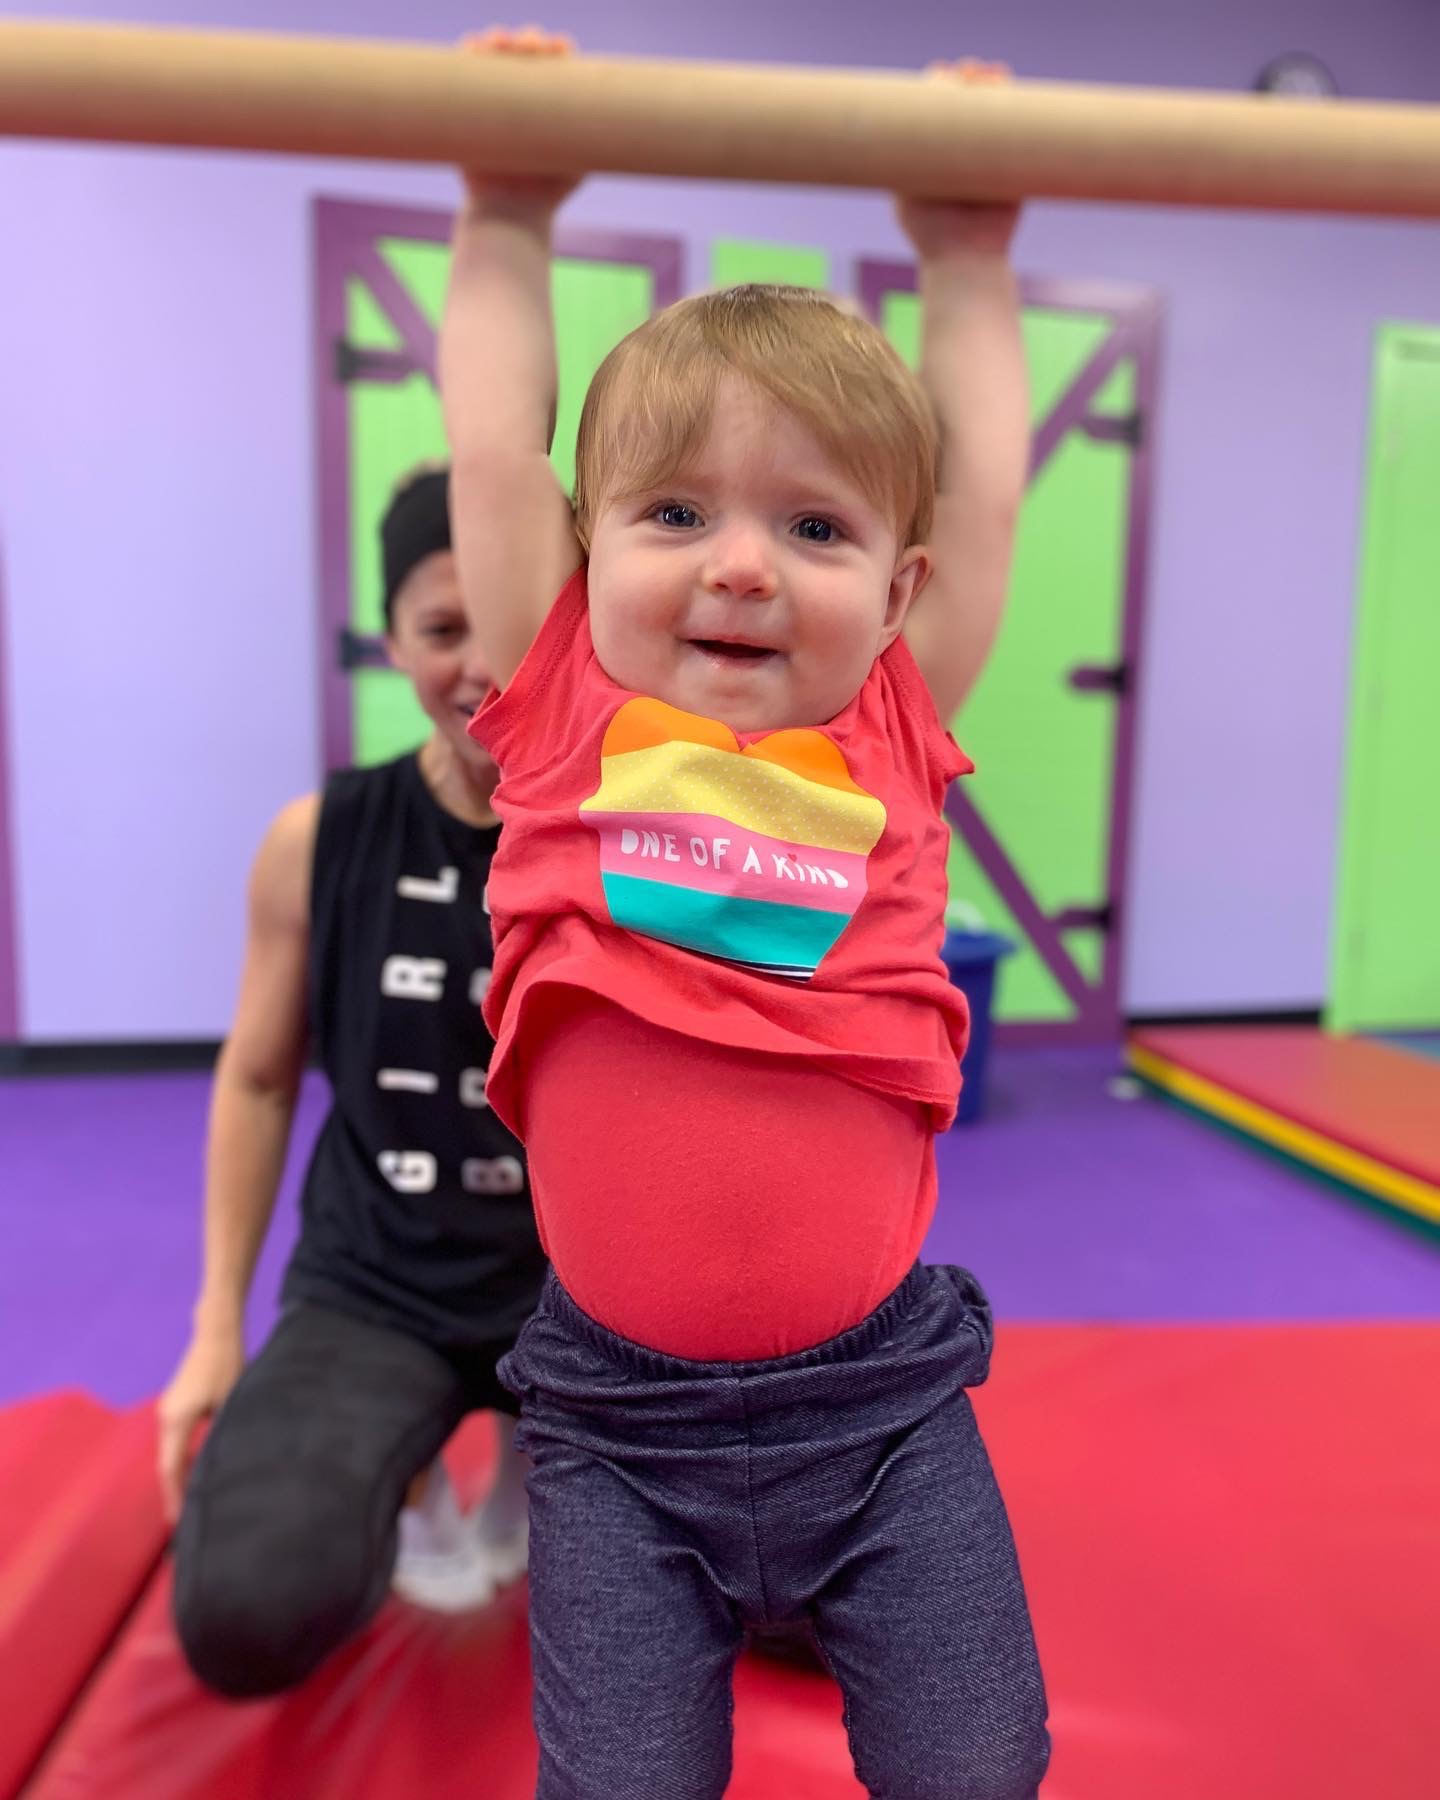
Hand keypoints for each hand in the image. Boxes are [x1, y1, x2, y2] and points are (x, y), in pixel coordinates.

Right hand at [156, 1324, 246, 1525]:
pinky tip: (192, 1472)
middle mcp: (165, 1418)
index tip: (176, 1522)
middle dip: (174, 1492)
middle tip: (181, 1523)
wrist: (216, 1332)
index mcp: (176, 1421)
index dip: (174, 1497)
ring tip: (187, 1503)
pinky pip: (175, 1441)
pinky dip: (181, 1460)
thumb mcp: (229, 1402)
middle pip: (166, 1464)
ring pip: (170, 1452)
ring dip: (178, 1476)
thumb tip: (224, 1464)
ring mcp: (167, 1411)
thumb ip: (221, 1434)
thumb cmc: (226, 1365)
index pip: (171, 1468)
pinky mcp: (175, 1405)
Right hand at [459, 27, 582, 215]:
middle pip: (523, 53)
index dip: (556, 49)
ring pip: (493, 57)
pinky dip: (467, 54)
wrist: (511, 213)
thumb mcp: (579, 162)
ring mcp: (494, 100)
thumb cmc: (548, 193)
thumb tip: (626, 119)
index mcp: (549, 102)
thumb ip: (595, 137)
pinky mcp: (468, 108)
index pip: (553, 62)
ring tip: (499, 43)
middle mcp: (522, 96)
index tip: (559, 49)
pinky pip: (463, 73)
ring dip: (496, 41)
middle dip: (527, 40)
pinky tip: (474, 47)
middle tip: (528, 45)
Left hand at [897, 61, 1021, 258]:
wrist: (965, 258)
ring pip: (989, 109)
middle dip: (966, 79)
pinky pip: (1015, 126)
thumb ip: (904, 155)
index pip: (934, 105)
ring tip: (989, 76)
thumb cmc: (929, 231)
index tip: (943, 75)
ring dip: (989, 84)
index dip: (939, 84)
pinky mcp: (1010, 164)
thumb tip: (908, 124)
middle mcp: (958, 149)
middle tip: (968, 72)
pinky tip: (1007, 86)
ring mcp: (986, 154)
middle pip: (962, 100)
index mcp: (931, 151)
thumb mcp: (906, 189)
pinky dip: (1012, 102)